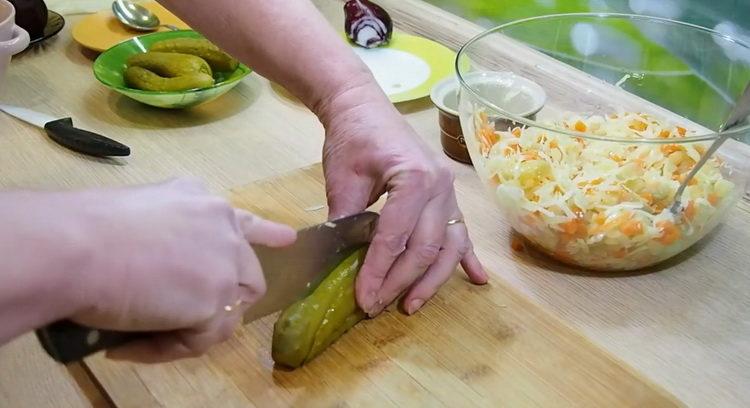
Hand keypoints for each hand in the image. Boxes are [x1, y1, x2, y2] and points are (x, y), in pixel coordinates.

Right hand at [68, 178, 295, 362]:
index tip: (286, 240)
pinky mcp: (216, 298)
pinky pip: (202, 338)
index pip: (243, 222)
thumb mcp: (140, 210)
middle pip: (244, 276)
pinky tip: (131, 345)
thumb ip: (169, 230)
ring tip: (139, 333)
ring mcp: (225, 262)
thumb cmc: (87, 227)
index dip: (265, 235)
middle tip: (175, 317)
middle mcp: (223, 227)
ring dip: (190, 329)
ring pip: (227, 312)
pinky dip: (167, 348)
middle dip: (216, 300)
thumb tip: (166, 264)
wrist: (76, 245)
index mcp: (202, 202)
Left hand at [321, 97, 487, 316]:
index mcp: (416, 178)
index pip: (396, 237)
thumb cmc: (352, 137)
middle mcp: (441, 186)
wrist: (363, 107)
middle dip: (401, 282)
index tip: (363, 298)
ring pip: (449, 246)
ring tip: (412, 305)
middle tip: (376, 306)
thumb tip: (342, 266)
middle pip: (426, 248)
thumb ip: (345, 222)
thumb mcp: (342, 179)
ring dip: (433, 280)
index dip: (378, 271)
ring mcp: (449, 191)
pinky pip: (461, 232)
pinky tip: (477, 280)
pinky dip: (467, 258)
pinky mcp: (448, 196)